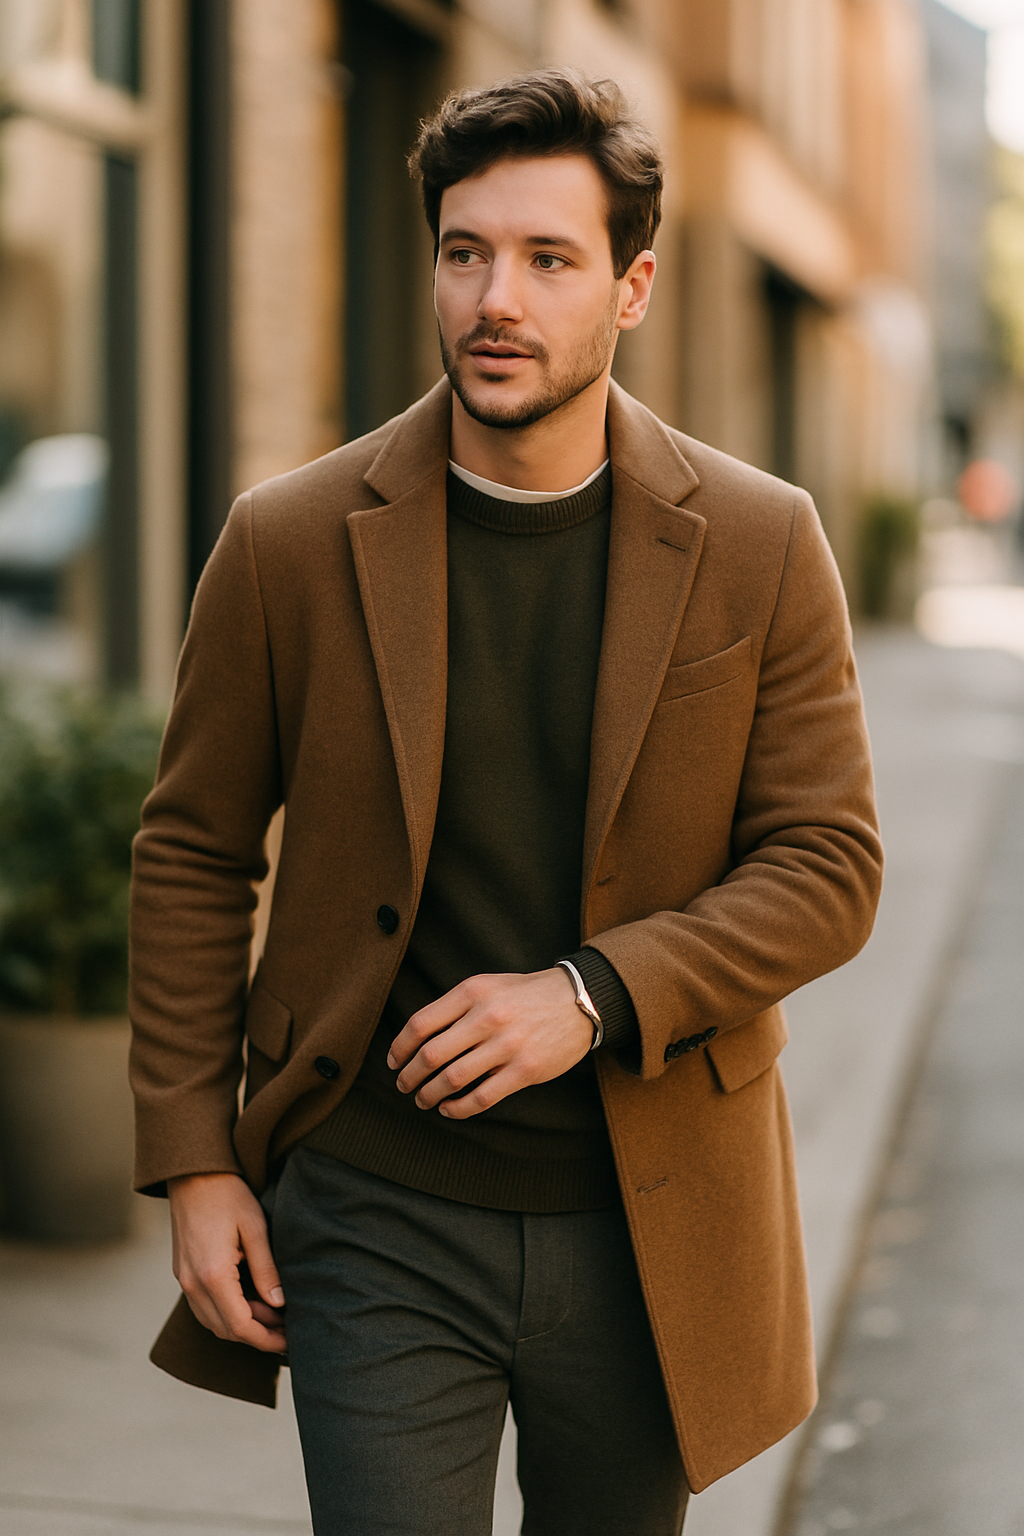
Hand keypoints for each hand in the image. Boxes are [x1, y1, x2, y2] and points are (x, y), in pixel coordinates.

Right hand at [167, 1171, 286, 1352]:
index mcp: (213, 1275)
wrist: (192, 1172)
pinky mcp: (182, 1272)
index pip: (240, 1326)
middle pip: (225, 1330)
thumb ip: (267, 1269)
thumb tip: (280, 1303)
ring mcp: (184, 1280)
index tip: (289, 1342)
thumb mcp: (256, 1228)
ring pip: (212, 1322)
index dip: (267, 1340)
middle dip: (258, 1336)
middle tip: (288, 1329)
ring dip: (242, 1326)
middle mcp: (193, 1284)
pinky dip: (227, 1312)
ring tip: (274, 1316)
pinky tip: (250, 1302)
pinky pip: (204, 1306)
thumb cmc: (227, 1194)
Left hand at [387, 967, 591, 1118]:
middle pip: (431, 1055)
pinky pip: (482, 1096)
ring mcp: (507, 1045)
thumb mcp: (488, 985)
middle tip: (403, 1085)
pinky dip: (459, 1108)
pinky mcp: (525, 1070)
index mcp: (473, 992)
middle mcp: (487, 1016)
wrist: (578, 1001)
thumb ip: (456, 1006)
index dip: (400, 1047)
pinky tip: (450, 1109)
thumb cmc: (526, 994)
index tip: (394, 1061)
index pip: (421, 1023)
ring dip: (430, 1095)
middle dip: (410, 1076)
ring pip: (453, 1079)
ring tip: (424, 1100)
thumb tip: (419, 1038)